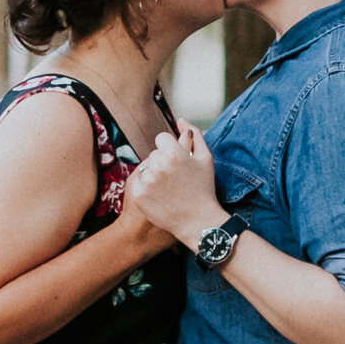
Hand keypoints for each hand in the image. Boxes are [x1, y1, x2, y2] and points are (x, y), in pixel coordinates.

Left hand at [128, 122, 221, 249]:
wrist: (198, 222)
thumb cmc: (204, 189)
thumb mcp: (205, 159)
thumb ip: (195, 135)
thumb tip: (181, 121)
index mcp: (174, 153)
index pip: (161, 139)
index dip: (170, 150)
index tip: (177, 163)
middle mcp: (159, 165)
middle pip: (154, 154)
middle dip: (162, 163)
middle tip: (175, 180)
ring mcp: (147, 181)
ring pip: (146, 168)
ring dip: (154, 175)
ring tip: (168, 190)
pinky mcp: (139, 195)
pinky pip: (138, 182)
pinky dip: (145, 187)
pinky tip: (159, 196)